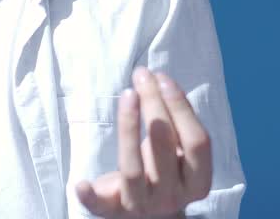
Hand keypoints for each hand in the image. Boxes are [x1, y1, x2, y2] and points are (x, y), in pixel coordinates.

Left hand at [74, 68, 212, 217]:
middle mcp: (174, 198)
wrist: (150, 215)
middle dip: (154, 106)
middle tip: (141, 75)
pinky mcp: (113, 212)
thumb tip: (157, 79)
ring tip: (127, 94)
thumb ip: (174, 124)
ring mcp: (142, 207)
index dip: (181, 108)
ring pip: (133, 168)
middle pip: (164, 148)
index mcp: (198, 183)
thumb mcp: (178, 153)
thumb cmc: (163, 172)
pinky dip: (90, 197)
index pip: (198, 142)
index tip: (162, 78)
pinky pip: (100, 207)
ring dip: (129, 127)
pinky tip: (81, 184)